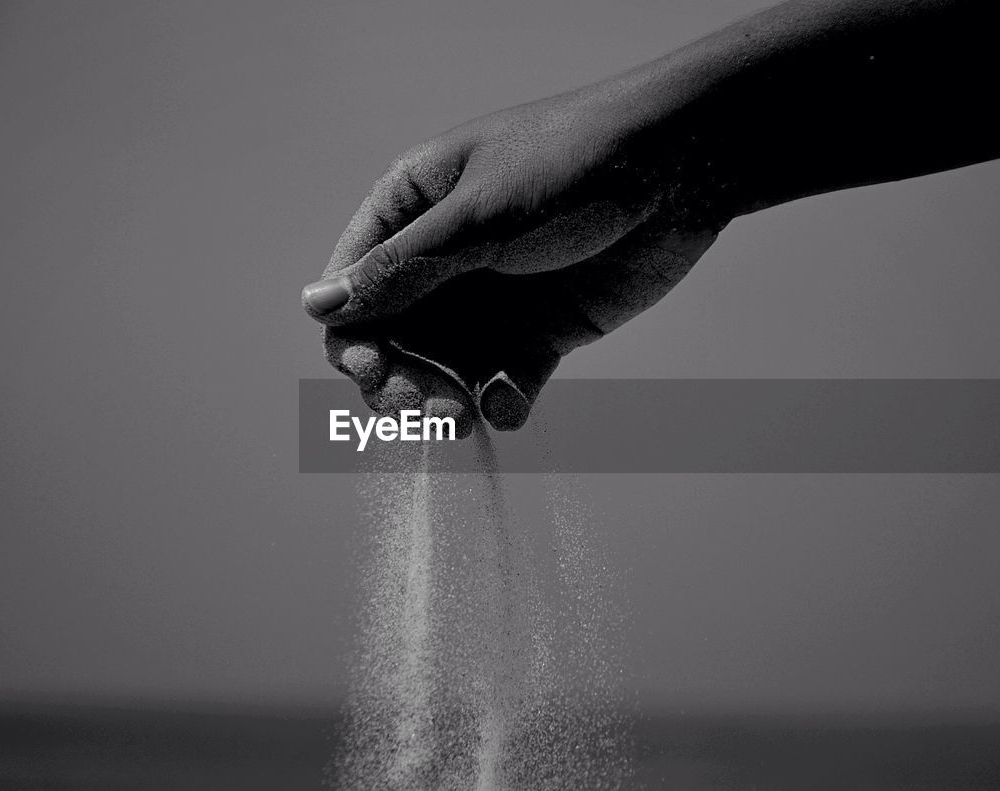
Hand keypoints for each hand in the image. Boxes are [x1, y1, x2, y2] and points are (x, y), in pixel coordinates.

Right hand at [302, 79, 730, 432]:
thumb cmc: (572, 164)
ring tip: (466, 416)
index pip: (352, 290)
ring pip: (442, 371)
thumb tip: (316, 307)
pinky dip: (501, 402)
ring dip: (445, 402)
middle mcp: (442, 262)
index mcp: (410, 212)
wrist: (682, 168)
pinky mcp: (539, 334)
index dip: (354, 340)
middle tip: (427, 405)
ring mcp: (490, 300)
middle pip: (391, 341)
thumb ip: (401, 270)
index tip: (375, 372)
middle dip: (399, 382)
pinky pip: (503, 382)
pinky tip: (512, 404)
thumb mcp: (479, 217)